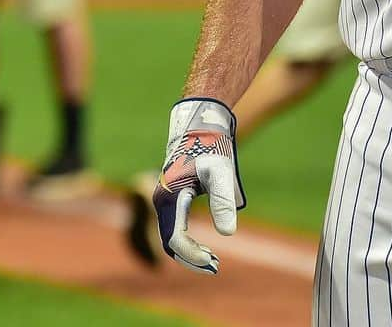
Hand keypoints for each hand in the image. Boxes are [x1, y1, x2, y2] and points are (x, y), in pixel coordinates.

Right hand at [152, 97, 245, 274]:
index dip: (193, 254)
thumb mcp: (220, 172)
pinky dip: (187, 240)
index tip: (214, 262)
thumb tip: (229, 233)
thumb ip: (223, 202)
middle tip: (215, 266)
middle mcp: (162, 201)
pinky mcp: (173, 197)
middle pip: (170, 242)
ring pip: (171, 236)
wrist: (201, 124)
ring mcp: (166, 200)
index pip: (175, 239)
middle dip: (191, 257)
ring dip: (189, 251)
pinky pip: (175, 227)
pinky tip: (204, 246)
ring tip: (212, 260)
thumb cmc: (211, 147)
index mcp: (169, 198)